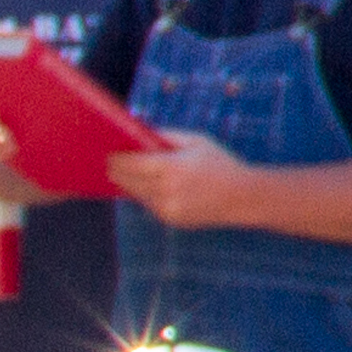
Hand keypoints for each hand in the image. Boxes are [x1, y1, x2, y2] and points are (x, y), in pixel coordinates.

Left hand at [103, 129, 247, 227]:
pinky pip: (149, 205)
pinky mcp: (170, 219)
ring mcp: (167, 208)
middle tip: (108, 163)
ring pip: (136, 194)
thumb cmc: (220, 163)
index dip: (116, 158)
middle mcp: (165, 190)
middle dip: (116, 171)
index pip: (130, 163)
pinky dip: (145, 195)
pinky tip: (144, 186)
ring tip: (120, 173)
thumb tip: (139, 132)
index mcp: (171, 167)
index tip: (108, 153)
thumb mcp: (196, 141)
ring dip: (129, 184)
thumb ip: (166, 135)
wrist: (243, 196)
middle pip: (127, 181)